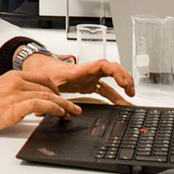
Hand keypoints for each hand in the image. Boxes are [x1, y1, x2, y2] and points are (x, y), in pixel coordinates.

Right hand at [0, 71, 82, 134]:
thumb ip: (13, 92)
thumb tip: (28, 102)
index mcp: (12, 76)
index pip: (42, 78)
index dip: (56, 88)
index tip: (63, 97)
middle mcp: (15, 82)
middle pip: (48, 87)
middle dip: (64, 98)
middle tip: (73, 107)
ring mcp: (15, 94)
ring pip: (48, 95)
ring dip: (63, 105)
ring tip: (71, 113)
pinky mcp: (13, 107)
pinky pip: (41, 105)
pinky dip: (54, 108)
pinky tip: (59, 114)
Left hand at [20, 53, 135, 105]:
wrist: (42, 68)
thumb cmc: (46, 71)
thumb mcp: (48, 83)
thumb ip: (51, 95)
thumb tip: (50, 108)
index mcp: (81, 70)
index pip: (102, 65)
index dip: (115, 71)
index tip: (122, 81)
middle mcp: (89, 72)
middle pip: (112, 69)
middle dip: (124, 77)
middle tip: (130, 90)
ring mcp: (91, 77)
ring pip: (112, 78)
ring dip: (123, 85)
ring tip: (130, 96)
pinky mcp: (90, 84)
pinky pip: (106, 88)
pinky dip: (115, 95)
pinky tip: (120, 103)